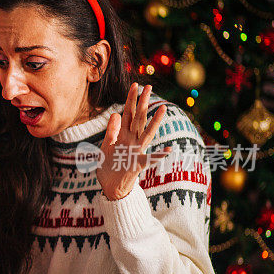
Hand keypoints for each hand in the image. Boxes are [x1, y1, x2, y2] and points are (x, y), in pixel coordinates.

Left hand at [96, 83, 171, 199]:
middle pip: (138, 119)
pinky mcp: (137, 166)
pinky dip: (159, 156)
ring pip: (146, 134)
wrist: (110, 188)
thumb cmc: (108, 167)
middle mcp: (132, 141)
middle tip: (148, 87)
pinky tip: (168, 150)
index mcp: (123, 136)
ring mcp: (136, 152)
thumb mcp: (106, 147)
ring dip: (154, 122)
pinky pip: (150, 160)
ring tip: (162, 109)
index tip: (135, 85)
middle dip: (143, 103)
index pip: (128, 114)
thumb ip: (111, 131)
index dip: (130, 100)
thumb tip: (115, 114)